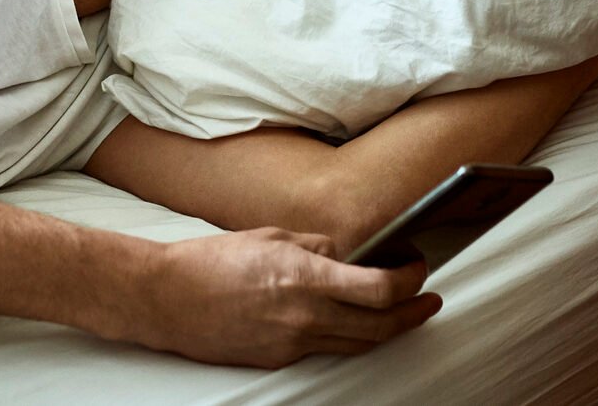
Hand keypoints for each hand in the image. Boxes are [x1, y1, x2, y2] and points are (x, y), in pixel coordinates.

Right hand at [118, 227, 438, 367]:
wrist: (168, 299)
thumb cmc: (213, 262)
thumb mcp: (272, 237)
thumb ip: (319, 248)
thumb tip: (352, 254)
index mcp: (306, 277)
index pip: (380, 288)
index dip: (410, 280)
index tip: (418, 268)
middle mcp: (305, 315)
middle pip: (380, 325)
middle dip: (413, 313)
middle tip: (429, 300)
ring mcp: (293, 343)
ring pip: (358, 343)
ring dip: (386, 329)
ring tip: (401, 314)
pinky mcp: (279, 359)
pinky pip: (324, 349)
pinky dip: (344, 335)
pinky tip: (349, 320)